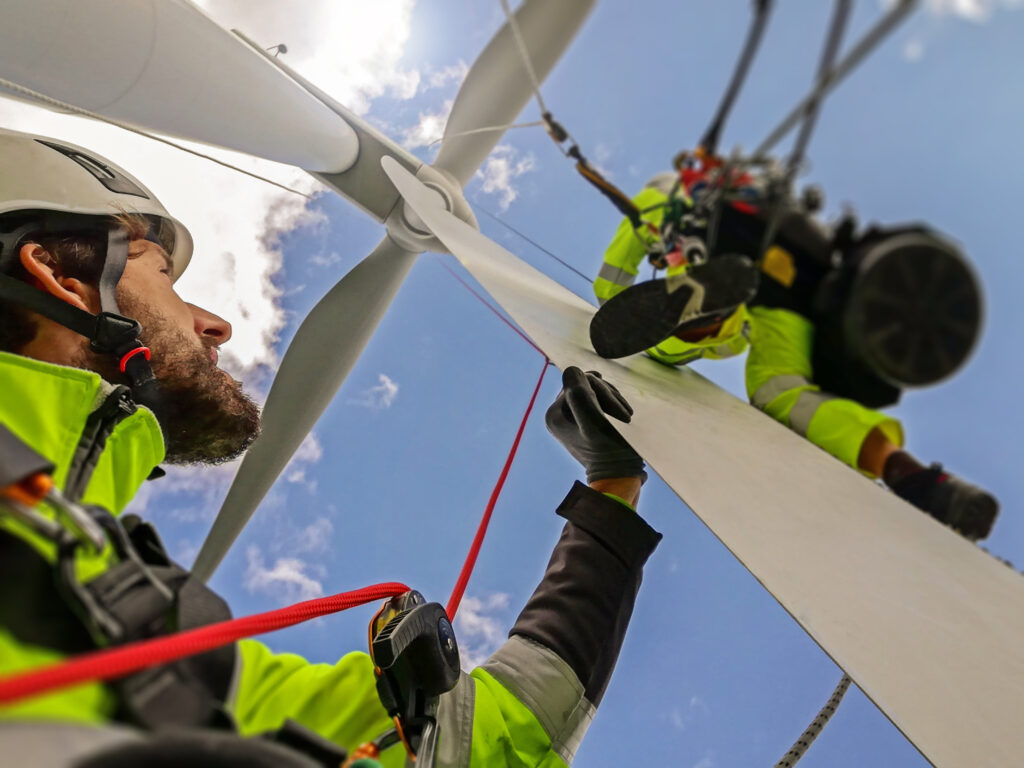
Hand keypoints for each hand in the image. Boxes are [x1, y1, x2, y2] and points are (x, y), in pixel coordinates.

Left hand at [545, 367, 645, 484]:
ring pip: (593, 390)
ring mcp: (569, 418)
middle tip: (625, 416)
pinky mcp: (582, 421)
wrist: (619, 478)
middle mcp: (557, 414)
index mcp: (554, 414)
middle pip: (584, 384)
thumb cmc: (610, 452)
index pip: (579, 382)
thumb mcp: (595, 423)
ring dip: (612, 400)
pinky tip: (622, 416)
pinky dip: (611, 404)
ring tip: (626, 418)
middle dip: (608, 395)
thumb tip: (572, 370)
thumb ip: (580, 396)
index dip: (603, 392)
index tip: (619, 413)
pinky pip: (596, 399)